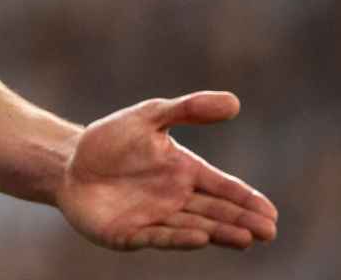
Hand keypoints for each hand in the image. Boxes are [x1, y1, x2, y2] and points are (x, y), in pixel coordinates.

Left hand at [58, 91, 278, 250]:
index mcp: (185, 173)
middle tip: (268, 231)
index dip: (247, 200)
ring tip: (245, 238)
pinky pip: (158, 237)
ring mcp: (155, 219)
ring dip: (220, 233)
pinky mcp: (129, 234)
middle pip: (216, 212)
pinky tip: (200, 237)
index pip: (224, 187)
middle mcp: (176, 200)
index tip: (271, 212)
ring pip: (195, 227)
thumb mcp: (148, 117)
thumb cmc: (111, 140)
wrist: (68, 162)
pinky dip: (179, 238)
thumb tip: (234, 102)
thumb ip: (188, 109)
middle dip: (243, 221)